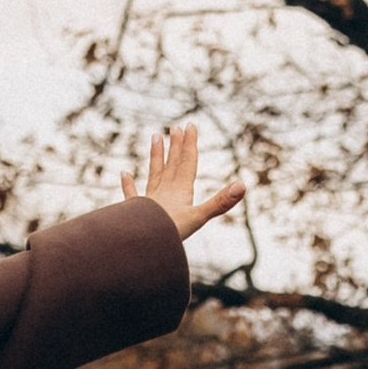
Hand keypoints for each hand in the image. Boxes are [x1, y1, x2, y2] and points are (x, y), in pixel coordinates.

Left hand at [120, 121, 244, 243]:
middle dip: (176, 146)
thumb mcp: (199, 218)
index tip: (190, 126)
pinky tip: (124, 173)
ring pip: (154, 173)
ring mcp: (149, 200)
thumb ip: (220, 203)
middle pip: (172, 164)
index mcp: (180, 190)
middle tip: (175, 127)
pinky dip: (128, 184)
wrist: (140, 243)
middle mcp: (164, 191)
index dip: (190, 144)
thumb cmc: (169, 232)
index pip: (187, 163)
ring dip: (156, 156)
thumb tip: (242, 185)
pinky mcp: (135, 212)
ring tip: (155, 137)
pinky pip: (131, 195)